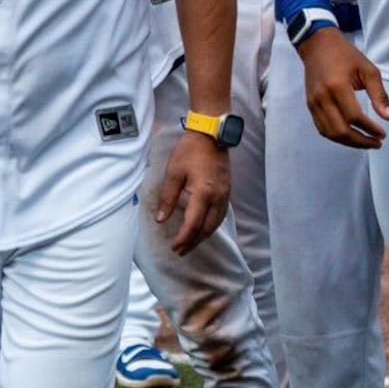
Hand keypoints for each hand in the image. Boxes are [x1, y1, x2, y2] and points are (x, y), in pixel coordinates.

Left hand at [153, 127, 230, 253]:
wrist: (212, 136)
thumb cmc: (190, 151)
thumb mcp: (174, 172)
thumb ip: (168, 197)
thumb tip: (161, 219)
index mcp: (203, 194)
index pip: (193, 224)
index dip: (184, 238)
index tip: (174, 247)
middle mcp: (217, 198)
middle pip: (207, 229)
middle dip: (193, 242)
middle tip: (180, 251)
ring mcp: (225, 196)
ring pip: (216, 224)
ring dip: (203, 237)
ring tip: (190, 244)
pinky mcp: (227, 192)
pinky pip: (220, 216)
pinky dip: (211, 226)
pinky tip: (203, 229)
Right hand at [299, 29, 388, 148]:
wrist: (318, 45)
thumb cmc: (345, 55)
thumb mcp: (368, 70)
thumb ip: (379, 94)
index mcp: (337, 86)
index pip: (354, 117)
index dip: (370, 129)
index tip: (382, 134)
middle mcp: (322, 97)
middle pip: (340, 130)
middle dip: (360, 142)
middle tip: (376, 143)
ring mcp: (313, 102)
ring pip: (330, 133)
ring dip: (349, 142)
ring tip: (365, 143)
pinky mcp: (310, 105)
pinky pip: (322, 128)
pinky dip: (336, 136)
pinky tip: (350, 136)